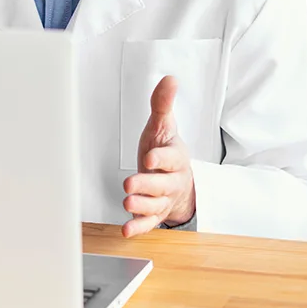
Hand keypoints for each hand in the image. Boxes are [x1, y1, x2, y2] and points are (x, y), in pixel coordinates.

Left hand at [121, 75, 194, 237]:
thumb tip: (170, 78)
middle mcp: (172, 180)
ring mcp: (163, 199)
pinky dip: (138, 227)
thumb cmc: (165, 152)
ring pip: (155, 205)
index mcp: (175, 158)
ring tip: (127, 203)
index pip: (171, 158)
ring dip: (141, 206)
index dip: (161, 159)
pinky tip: (126, 229)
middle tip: (130, 185)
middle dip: (147, 185)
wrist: (180, 182)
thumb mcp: (164, 127)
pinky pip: (149, 223)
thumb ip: (163, 104)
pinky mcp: (155, 215)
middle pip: (162, 184)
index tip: (150, 158)